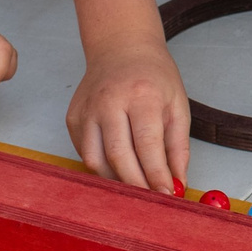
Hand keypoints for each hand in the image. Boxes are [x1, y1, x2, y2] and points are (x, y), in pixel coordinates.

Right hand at [65, 38, 189, 190]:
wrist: (120, 48)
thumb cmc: (153, 77)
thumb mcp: (177, 105)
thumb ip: (178, 148)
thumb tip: (178, 183)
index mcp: (140, 95)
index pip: (147, 144)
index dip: (156, 175)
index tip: (167, 195)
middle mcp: (109, 102)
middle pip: (118, 156)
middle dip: (136, 185)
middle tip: (151, 201)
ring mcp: (86, 110)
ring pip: (95, 161)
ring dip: (116, 180)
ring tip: (135, 186)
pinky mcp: (72, 119)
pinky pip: (86, 153)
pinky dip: (102, 167)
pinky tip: (118, 166)